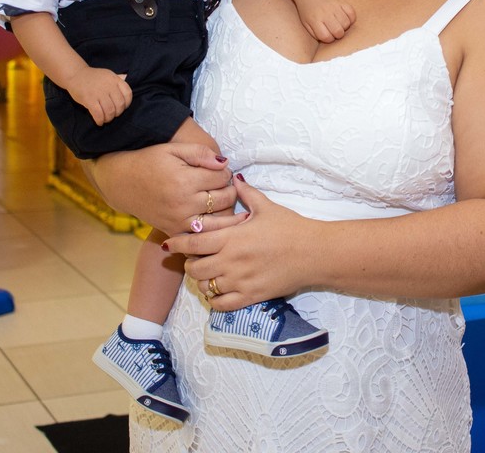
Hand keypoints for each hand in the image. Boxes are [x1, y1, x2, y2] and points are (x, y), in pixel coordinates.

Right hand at [63, 66, 131, 124]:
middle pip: (120, 104)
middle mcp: (108, 85)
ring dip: (108, 119)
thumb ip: (117, 82)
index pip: (128, 93)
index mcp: (114, 79)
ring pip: (110, 111)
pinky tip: (99, 122)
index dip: (127, 103)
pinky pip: (98, 114)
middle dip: (117, 113)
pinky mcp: (89, 99)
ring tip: (105, 119)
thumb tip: (127, 91)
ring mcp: (98, 92)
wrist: (75, 74)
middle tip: (112, 115)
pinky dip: (100, 120)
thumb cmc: (93, 78)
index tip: (121, 107)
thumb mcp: (108, 75)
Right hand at [86, 143, 233, 234]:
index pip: (222, 178)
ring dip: (227, 212)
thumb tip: (225, 164)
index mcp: (184, 181)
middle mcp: (183, 204)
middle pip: (225, 199)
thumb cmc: (149, 162)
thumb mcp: (173, 149)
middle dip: (230, 190)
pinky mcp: (174, 232)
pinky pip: (202, 236)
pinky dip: (212, 231)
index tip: (221, 171)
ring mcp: (179, 221)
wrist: (123, 183)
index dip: (226, 172)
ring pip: (219, 222)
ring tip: (224, 201)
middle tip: (224, 185)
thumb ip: (200, 153)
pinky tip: (216, 221)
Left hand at [164, 177, 315, 310]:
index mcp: (232, 237)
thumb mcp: (266, 207)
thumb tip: (234, 179)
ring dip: (202, 281)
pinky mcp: (251, 296)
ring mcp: (240, 281)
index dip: (178, 245)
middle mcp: (231, 261)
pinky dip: (215, 300)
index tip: (171, 245)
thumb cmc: (291, 228)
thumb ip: (246, 194)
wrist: (314, 252)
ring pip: (205, 287)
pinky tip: (219, 291)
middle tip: (195, 259)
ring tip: (208, 274)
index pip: (193, 243)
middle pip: (194, 268)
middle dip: (190, 264)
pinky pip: (221, 304)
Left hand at [298, 0, 355, 43]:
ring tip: (339, 24)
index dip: (329, 39)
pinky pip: (352, 13)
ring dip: (344, 27)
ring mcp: (334, 6)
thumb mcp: (306, 24)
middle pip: (338, 32)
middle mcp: (325, 13)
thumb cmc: (307, 10)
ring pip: (346, 23)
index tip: (327, 35)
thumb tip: (329, 39)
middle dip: (338, 35)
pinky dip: (351, 18)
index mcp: (315, 20)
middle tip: (334, 30)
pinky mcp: (341, 1)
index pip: (327, 37)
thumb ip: (316, 34)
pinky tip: (345, 18)